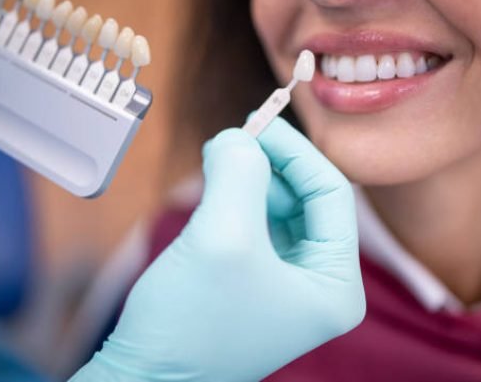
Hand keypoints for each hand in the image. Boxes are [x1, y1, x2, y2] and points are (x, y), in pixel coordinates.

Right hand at [70, 117, 364, 381]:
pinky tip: (214, 189)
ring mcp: (288, 285)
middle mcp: (320, 286)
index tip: (258, 123)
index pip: (332, 195)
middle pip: (307, 199)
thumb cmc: (189, 324)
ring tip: (218, 163)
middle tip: (233, 140)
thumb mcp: (223, 236)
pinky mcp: (256, 281)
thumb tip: (239, 135)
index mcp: (336, 286)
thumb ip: (239, 172)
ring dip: (251, 180)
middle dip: (271, 165)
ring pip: (280, 208)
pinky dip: (237, 199)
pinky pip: (257, 224)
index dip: (297, 152)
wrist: (144, 380)